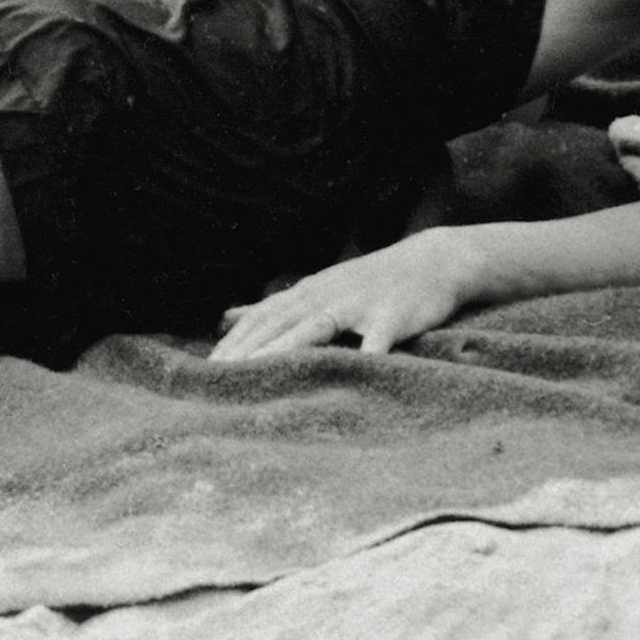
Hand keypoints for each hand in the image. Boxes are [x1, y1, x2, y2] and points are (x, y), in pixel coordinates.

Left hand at [210, 232, 473, 360]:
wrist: (432, 262)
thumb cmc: (370, 282)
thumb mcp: (318, 289)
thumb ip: (274, 306)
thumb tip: (228, 316)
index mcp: (306, 294)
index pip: (261, 319)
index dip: (234, 342)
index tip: (207, 368)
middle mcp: (325, 296)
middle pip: (278, 324)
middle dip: (246, 350)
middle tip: (218, 377)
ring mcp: (358, 304)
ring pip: (315, 327)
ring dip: (285, 348)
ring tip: (259, 372)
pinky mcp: (392, 316)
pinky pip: (377, 337)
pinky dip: (365, 353)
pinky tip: (353, 372)